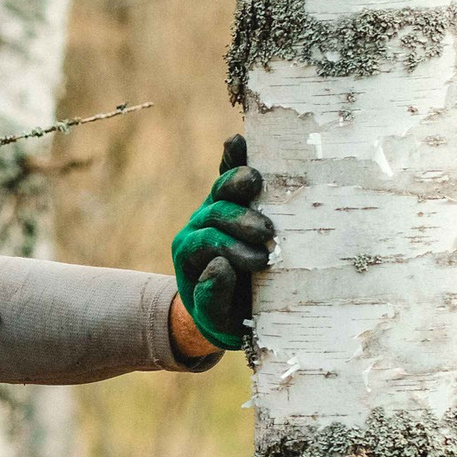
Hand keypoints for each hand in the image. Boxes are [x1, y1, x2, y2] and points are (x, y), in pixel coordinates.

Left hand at [171, 135, 275, 351]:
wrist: (231, 308)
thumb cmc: (227, 315)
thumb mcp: (216, 317)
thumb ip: (212, 295)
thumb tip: (218, 264)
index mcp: (189, 253)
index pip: (208, 241)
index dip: (232, 248)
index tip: (261, 262)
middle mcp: (198, 226)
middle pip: (213, 212)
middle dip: (240, 220)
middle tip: (267, 233)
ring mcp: (215, 209)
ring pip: (221, 190)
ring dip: (239, 183)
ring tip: (256, 181)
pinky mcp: (234, 200)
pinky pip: (229, 175)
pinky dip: (234, 158)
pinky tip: (239, 140)